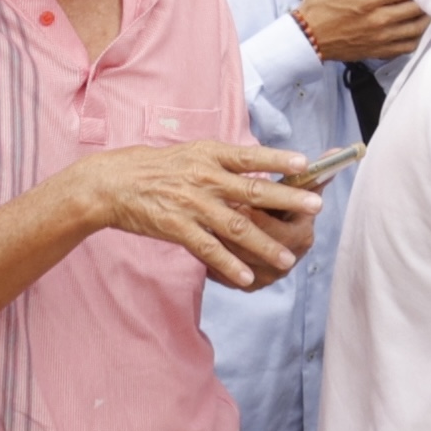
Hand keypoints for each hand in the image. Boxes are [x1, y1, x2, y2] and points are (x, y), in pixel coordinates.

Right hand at [80, 141, 323, 287]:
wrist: (114, 183)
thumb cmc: (159, 168)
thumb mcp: (193, 153)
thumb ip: (225, 162)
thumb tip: (262, 167)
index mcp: (210, 155)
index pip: (250, 156)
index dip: (279, 159)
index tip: (306, 164)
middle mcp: (204, 177)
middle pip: (252, 190)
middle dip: (287, 200)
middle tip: (317, 206)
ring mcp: (192, 204)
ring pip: (236, 225)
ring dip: (265, 243)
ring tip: (288, 257)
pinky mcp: (177, 227)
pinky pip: (209, 249)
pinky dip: (230, 264)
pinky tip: (248, 276)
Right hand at [295, 0, 426, 64]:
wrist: (306, 38)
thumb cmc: (317, 4)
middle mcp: (379, 19)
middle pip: (417, 8)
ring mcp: (381, 37)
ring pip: (417, 28)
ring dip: (424, 16)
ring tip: (423, 7)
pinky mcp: (379, 51)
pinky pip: (408, 46)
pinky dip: (416, 36)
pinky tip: (413, 27)